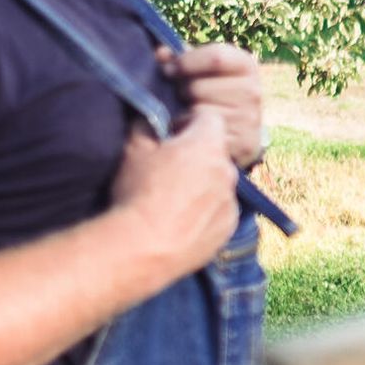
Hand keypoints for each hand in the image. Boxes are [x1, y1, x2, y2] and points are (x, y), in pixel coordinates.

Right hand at [112, 111, 239, 272]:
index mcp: (208, 145)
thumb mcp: (132, 150)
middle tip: (169, 168)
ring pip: (220, 182)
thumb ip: (145, 125)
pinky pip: (221, 210)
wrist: (143, 247)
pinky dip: (208, 210)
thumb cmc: (137, 193)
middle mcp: (227, 170)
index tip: (171, 135)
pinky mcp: (229, 227)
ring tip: (175, 199)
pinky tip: (184, 220)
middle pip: (216, 152)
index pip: (210, 118)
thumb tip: (150, 117)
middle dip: (197, 154)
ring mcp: (231, 201)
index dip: (189, 122)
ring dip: (204, 183)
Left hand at [159, 44, 263, 167]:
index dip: (185, 62)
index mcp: (245, 65)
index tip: (169, 70)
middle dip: (180, 92)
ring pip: (198, 113)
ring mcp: (250, 118)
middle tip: (180, 97)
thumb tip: (160, 53)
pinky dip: (190, 135)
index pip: (216, 57)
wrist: (238, 128)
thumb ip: (181, 58)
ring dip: (183, 114)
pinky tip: (193, 132)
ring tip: (186, 114)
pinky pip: (203, 137)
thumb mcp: (201, 69)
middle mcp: (253, 90)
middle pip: (199, 87)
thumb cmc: (213, 91)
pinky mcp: (244, 143)